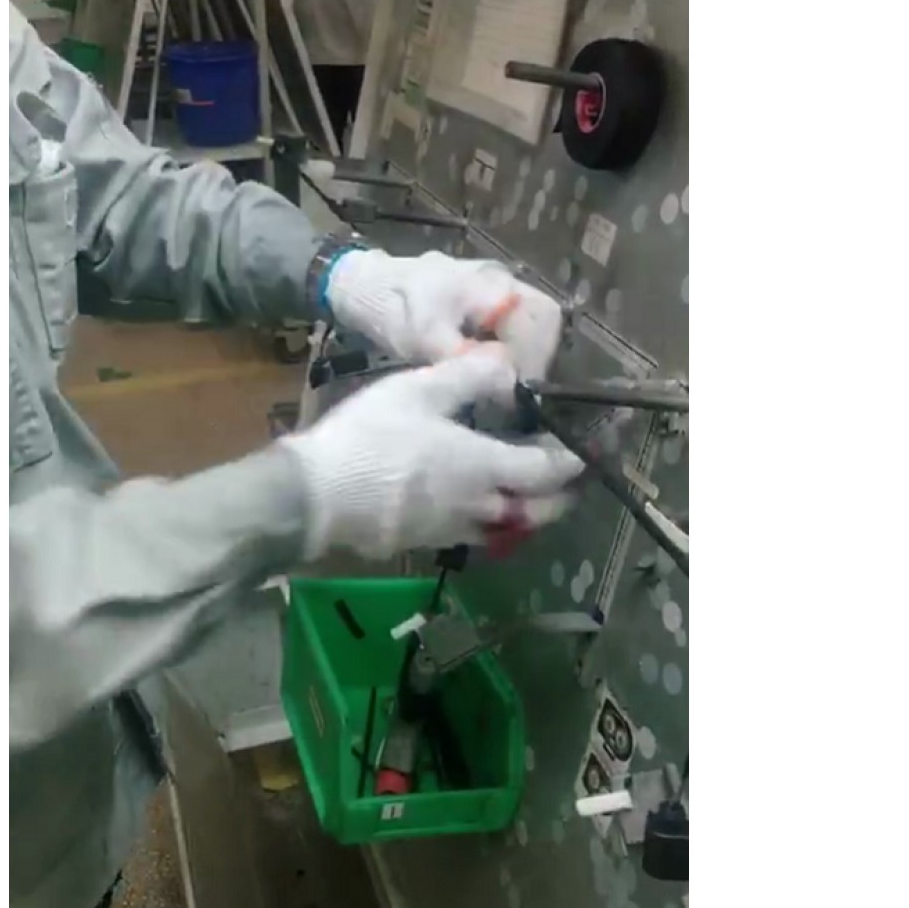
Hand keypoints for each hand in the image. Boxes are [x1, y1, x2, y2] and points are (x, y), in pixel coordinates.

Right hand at [279, 346, 583, 561]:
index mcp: (484, 466)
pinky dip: (491, 521)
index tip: (589, 447)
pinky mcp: (425, 542)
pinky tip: (475, 505)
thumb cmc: (372, 436)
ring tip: (530, 493)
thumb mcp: (420, 389)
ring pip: (509, 528)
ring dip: (529, 512)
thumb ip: (470, 376)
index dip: (574, 458)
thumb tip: (510, 365)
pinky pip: (474, 535)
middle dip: (561, 495)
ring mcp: (452, 530)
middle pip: (539, 510)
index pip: (548, 469)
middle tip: (570, 477)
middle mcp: (479, 505)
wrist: (318, 495)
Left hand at [326, 249, 563, 381]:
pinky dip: (506, 349)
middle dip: (535, 357)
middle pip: (543, 320)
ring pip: (528, 322)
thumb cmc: (392, 309)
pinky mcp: (480, 298)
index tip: (519, 390)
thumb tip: (509, 383)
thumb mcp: (424, 340)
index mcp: (492, 284)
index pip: (540, 320)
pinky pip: (509, 323)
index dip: (536, 358)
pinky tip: (489, 372)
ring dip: (522, 354)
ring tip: (504, 387)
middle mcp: (501, 280)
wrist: (362, 286)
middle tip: (516, 392)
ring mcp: (492, 286)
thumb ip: (468, 359)